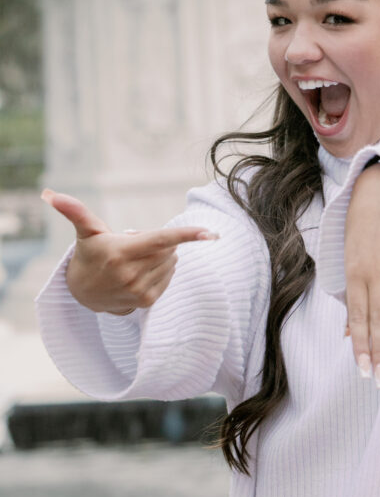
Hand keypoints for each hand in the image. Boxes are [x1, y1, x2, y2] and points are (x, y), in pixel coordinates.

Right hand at [41, 188, 218, 314]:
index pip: (162, 240)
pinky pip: (170, 276)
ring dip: (162, 256)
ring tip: (136, 259)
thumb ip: (75, 211)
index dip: (188, 235)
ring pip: (171, 262)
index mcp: (121, 251)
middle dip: (159, 242)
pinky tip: (143, 271)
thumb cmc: (90, 253)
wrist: (82, 293)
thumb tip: (50, 194)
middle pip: (168, 248)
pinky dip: (163, 269)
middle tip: (135, 245)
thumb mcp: (86, 231)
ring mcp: (140, 290)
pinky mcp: (146, 302)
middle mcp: (132, 273)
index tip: (212, 233)